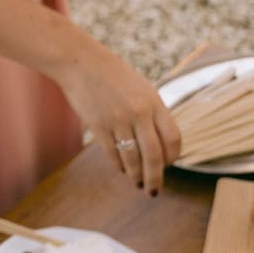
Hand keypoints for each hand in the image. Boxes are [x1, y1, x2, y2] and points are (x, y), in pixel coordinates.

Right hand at [54, 39, 180, 195]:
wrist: (80, 62)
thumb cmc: (113, 75)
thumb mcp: (141, 88)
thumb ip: (152, 112)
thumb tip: (161, 142)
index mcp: (154, 102)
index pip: (173, 138)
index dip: (173, 157)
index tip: (169, 165)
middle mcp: (139, 113)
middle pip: (154, 156)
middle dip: (155, 178)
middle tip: (154, 190)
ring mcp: (117, 120)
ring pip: (132, 159)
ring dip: (136, 176)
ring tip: (138, 183)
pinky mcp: (98, 126)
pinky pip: (113, 154)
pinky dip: (119, 166)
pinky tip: (122, 169)